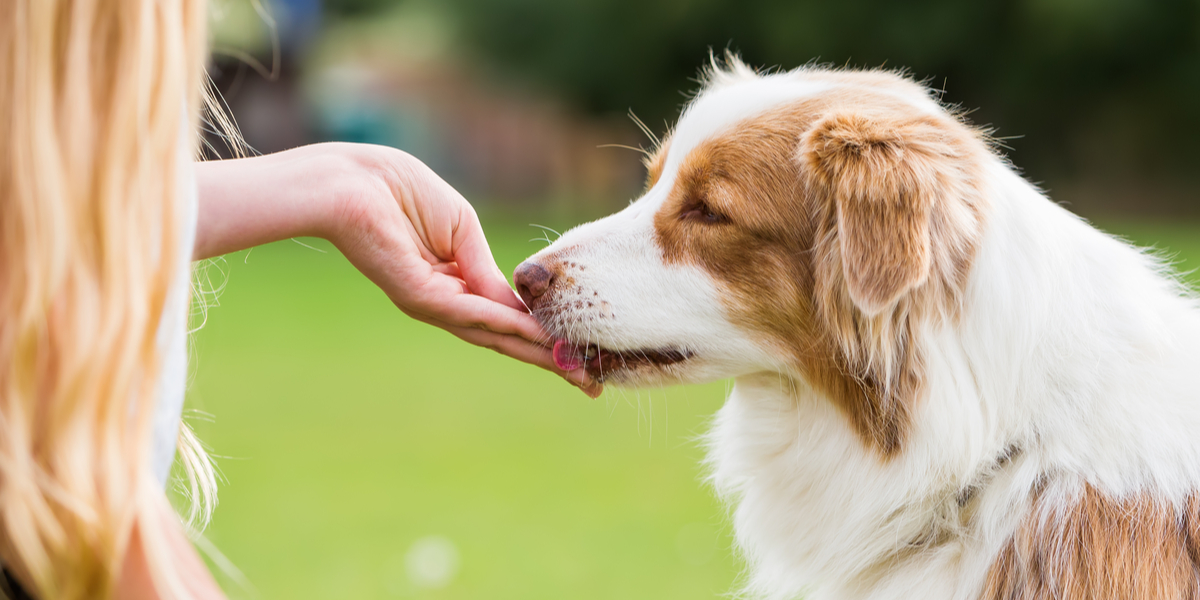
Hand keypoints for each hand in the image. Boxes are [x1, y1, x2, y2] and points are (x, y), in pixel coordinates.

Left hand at [194, 143, 601, 396]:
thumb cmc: (398, 190)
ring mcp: (431, 303)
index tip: (580, 355)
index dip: (543, 337)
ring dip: (536, 352)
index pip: (505, 319)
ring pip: (492, 335)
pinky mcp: (418, 296)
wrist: (351, 181)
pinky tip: (536, 335)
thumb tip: (518, 304)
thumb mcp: (461, 229)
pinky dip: (505, 325)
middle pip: (503, 340)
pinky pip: (471, 314)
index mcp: (454, 284)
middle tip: (589, 387)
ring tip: (574, 370)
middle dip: (548, 361)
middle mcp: (444, 303)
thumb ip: (486, 267)